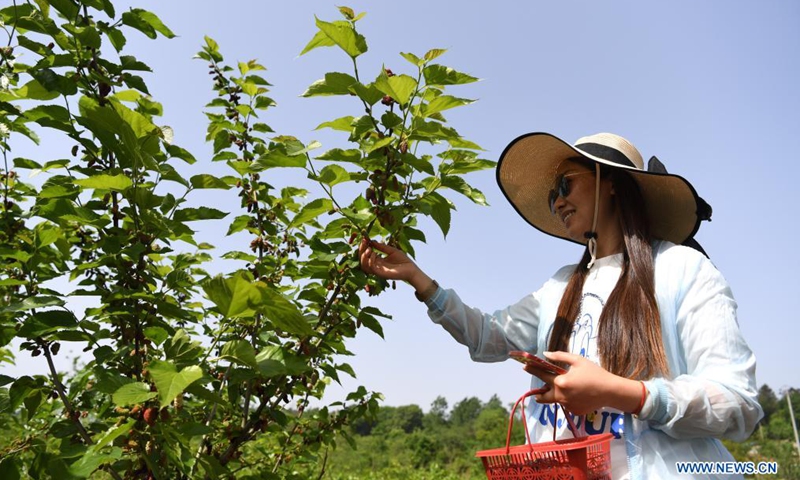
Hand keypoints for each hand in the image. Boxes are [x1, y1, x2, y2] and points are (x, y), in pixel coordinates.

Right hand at [359, 238, 418, 282]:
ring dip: (364, 257)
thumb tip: (372, 241)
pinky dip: (370, 261)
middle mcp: (376, 266)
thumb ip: (382, 247)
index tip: (364, 239)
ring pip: (364, 266)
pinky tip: (374, 254)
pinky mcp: (381, 274)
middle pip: (363, 260)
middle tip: (364, 243)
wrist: (411, 269)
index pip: (366, 254)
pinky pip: (372, 269)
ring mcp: (378, 271)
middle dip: (361, 251)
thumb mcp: (391, 250)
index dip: (364, 247)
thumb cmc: (403, 260)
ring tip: (368, 249)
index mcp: (378, 261)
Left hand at [525, 351, 642, 414]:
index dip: (532, 370)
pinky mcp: (574, 411)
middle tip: (538, 390)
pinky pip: (567, 404)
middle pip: (543, 396)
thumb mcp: (577, 360)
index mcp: (560, 382)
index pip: (542, 375)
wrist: (610, 391)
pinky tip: (579, 394)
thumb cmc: (594, 373)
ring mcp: (567, 405)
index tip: (525, 367)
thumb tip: (545, 354)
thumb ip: (559, 356)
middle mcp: (561, 396)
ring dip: (556, 395)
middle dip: (539, 393)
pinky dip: (568, 400)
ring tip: (566, 388)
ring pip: (556, 400)